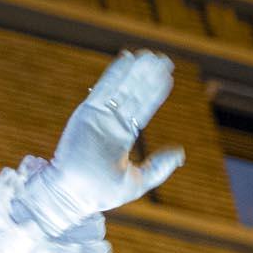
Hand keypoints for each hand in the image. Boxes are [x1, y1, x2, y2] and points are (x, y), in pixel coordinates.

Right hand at [18, 50, 186, 237]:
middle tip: (163, 59)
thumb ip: (158, 168)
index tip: (167, 77)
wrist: (73, 195)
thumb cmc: (101, 194)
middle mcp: (111, 124)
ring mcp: (99, 117)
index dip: (154, 93)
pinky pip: (103, 89)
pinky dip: (114, 74)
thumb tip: (180, 153)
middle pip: (133, 94)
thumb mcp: (138, 182)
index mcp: (122, 137)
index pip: (142, 110)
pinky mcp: (87, 113)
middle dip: (147, 77)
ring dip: (134, 72)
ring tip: (149, 56)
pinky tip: (126, 60)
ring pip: (121, 89)